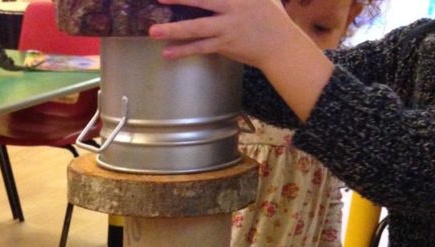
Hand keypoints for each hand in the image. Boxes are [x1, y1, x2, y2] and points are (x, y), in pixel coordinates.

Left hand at [149, 0, 294, 67]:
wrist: (280, 45)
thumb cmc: (270, 16)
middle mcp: (232, 6)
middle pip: (201, 0)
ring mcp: (228, 26)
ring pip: (196, 28)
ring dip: (173, 30)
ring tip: (153, 32)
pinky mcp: (225, 44)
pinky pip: (200, 48)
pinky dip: (183, 51)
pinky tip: (167, 52)